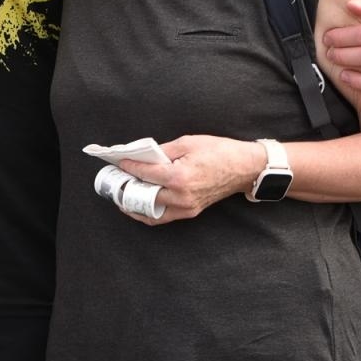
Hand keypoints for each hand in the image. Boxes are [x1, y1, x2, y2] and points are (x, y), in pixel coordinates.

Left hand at [117, 135, 260, 223]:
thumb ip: (161, 151)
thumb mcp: (187, 143)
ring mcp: (186, 207)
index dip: (129, 166)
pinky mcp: (190, 212)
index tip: (120, 162)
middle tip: (116, 180)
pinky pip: (163, 217)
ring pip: (151, 213)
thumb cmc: (219, 152)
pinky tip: (139, 202)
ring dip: (134, 204)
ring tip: (123, 194)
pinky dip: (148, 212)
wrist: (244, 168)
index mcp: (179, 177)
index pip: (144, 174)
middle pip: (143, 196)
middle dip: (127, 188)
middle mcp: (181, 196)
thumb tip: (142, 155)